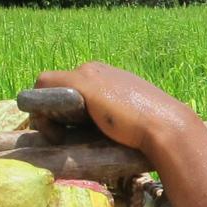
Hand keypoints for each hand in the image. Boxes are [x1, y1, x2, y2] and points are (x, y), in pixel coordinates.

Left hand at [31, 63, 202, 160]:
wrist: (165, 126)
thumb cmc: (154, 130)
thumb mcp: (130, 119)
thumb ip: (111, 118)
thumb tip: (100, 132)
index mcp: (109, 77)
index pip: (73, 87)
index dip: (65, 110)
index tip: (73, 132)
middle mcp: (96, 69)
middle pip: (58, 85)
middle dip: (53, 111)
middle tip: (64, 136)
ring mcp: (88, 73)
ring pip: (47, 86)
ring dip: (46, 113)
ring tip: (61, 137)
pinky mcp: (81, 83)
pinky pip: (43, 88)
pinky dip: (40, 111)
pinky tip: (57, 134)